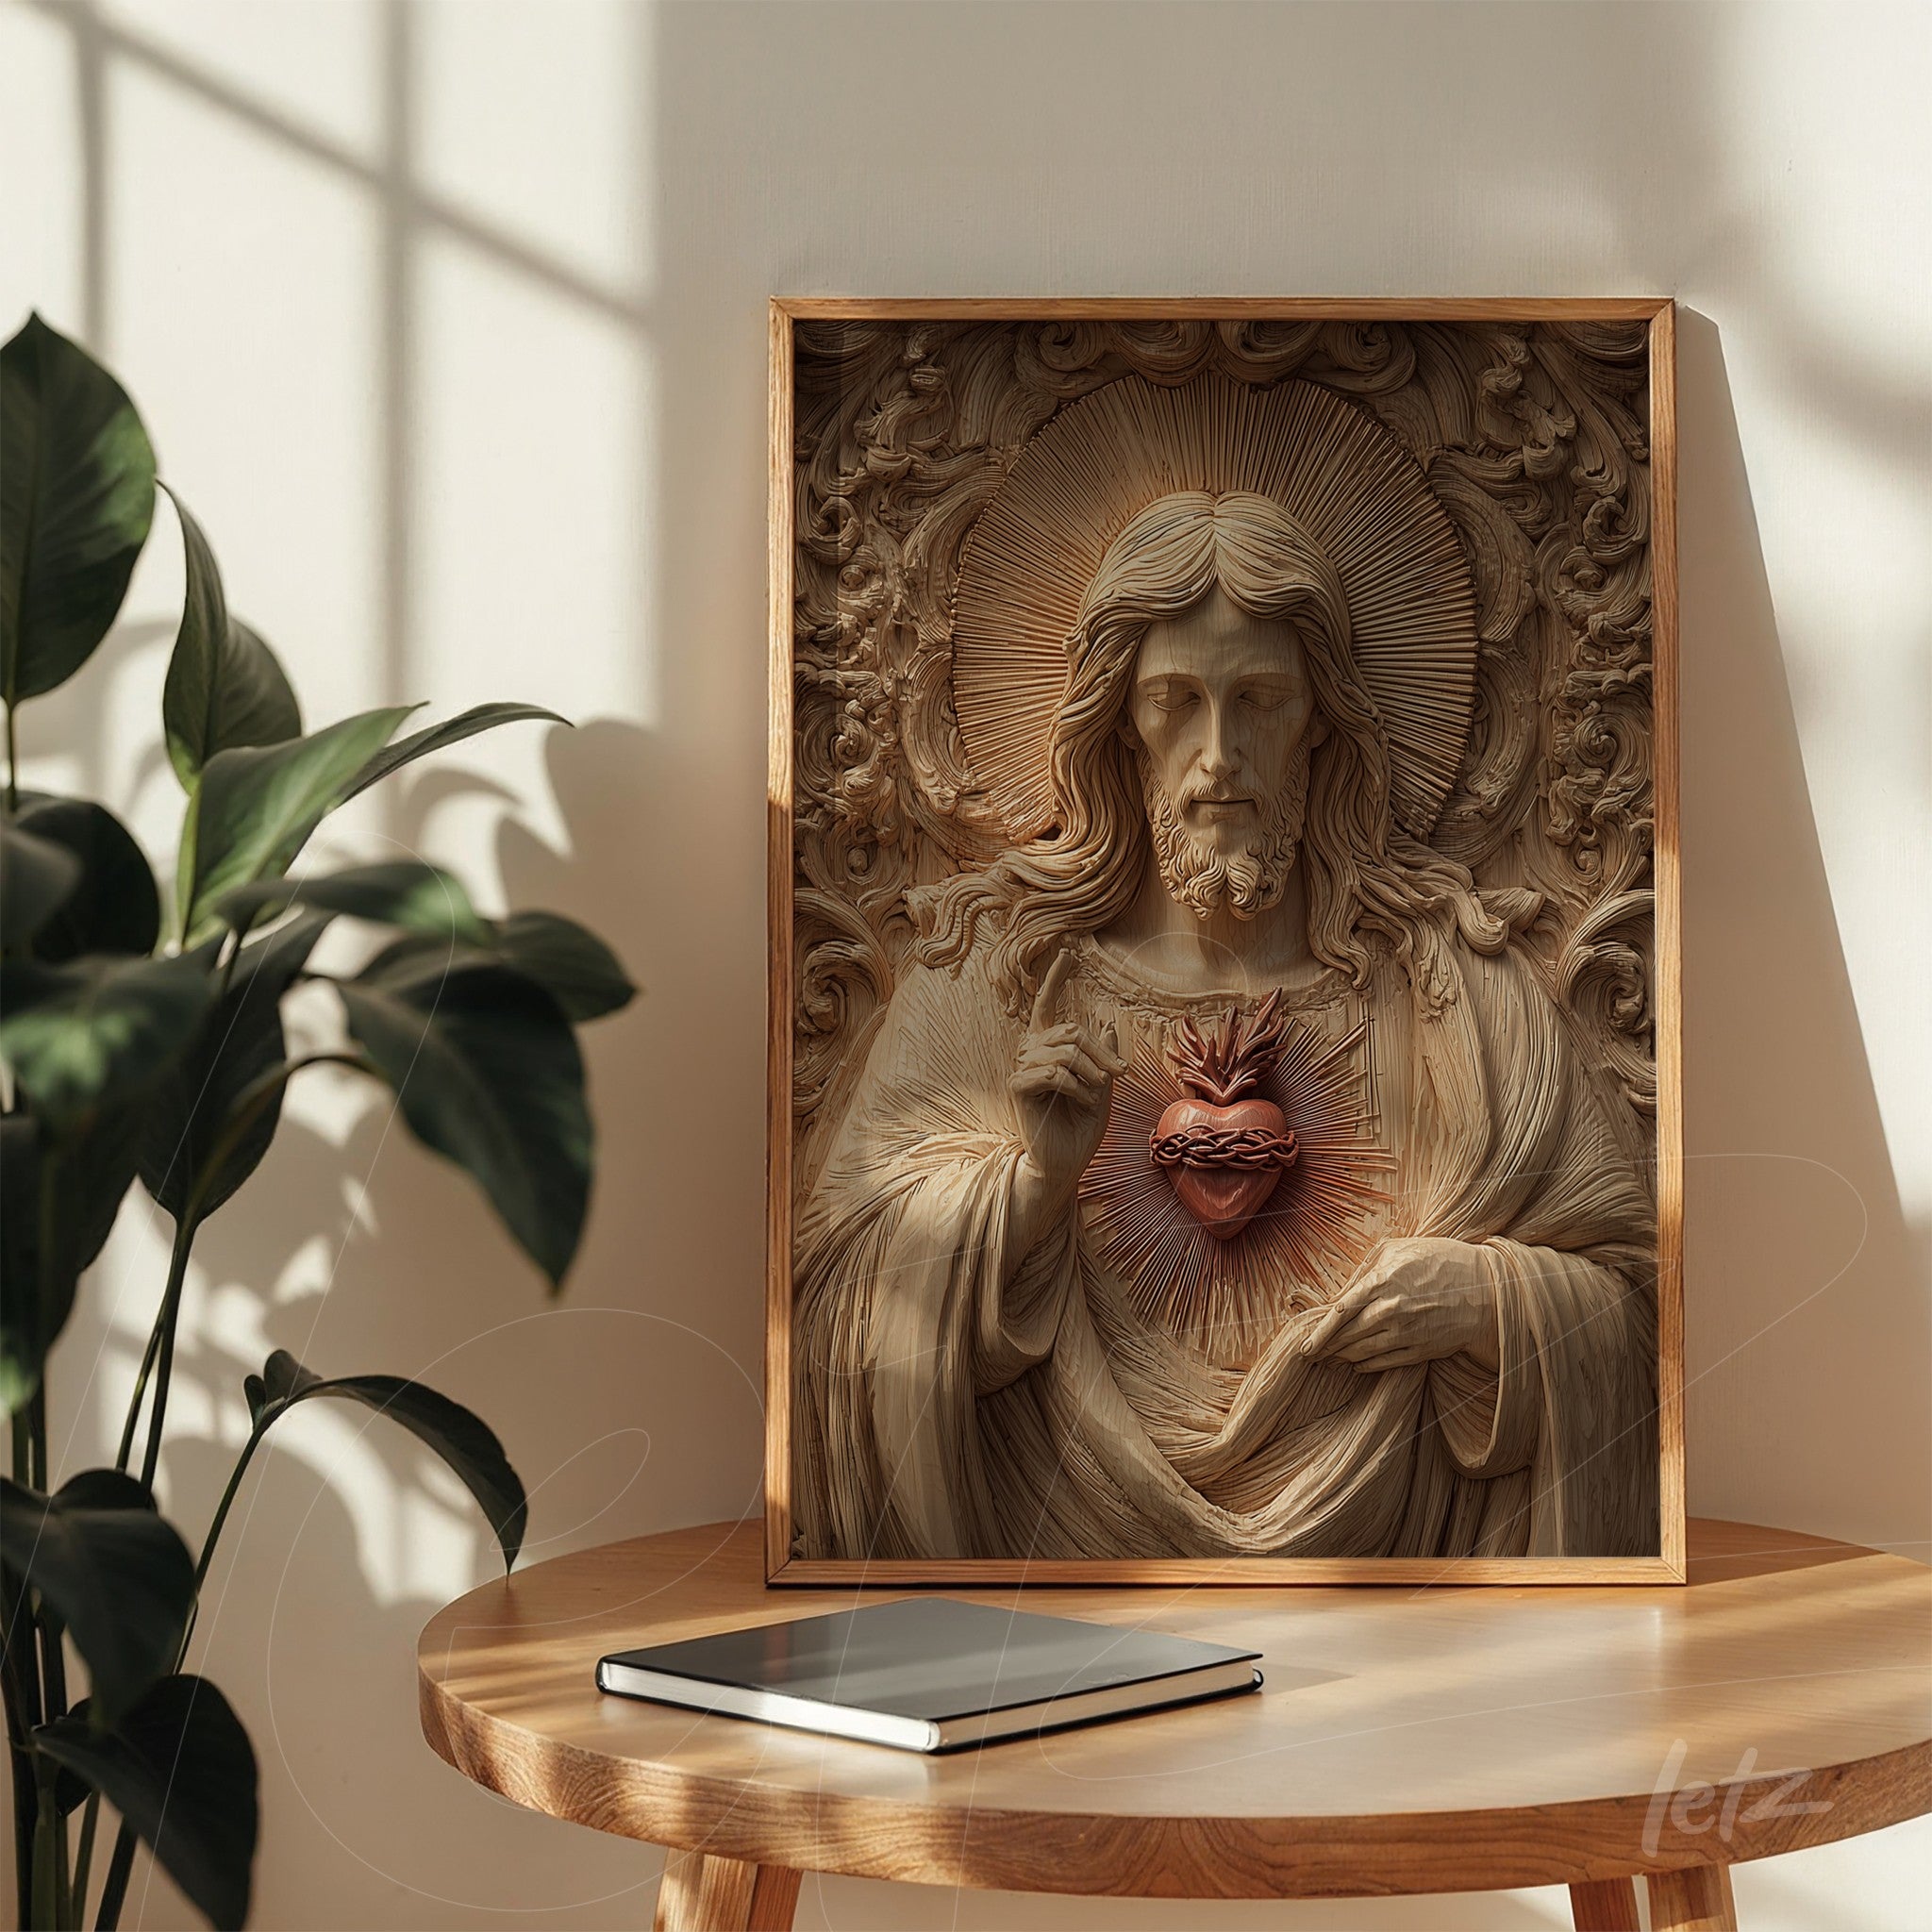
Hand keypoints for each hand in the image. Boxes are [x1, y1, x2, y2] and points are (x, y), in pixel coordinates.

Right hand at [1009, 948, 1124, 1209]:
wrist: (1066, 1164)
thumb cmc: (1081, 1130)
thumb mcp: (1102, 1088)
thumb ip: (1103, 1056)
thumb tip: (1104, 1021)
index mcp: (1048, 1051)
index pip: (1046, 1006)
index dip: (1055, 979)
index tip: (1068, 953)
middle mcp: (1031, 1054)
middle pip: (1069, 1030)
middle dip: (1101, 1051)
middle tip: (1121, 1075)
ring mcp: (1022, 1069)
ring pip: (1064, 1050)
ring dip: (1091, 1072)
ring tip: (1098, 1093)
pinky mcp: (1018, 1087)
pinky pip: (1052, 1072)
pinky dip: (1076, 1087)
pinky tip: (1082, 1103)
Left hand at [1301, 1237, 1500, 1372]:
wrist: (1486, 1288)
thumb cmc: (1439, 1260)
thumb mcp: (1397, 1249)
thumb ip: (1364, 1269)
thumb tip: (1339, 1293)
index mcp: (1382, 1282)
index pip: (1339, 1312)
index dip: (1319, 1332)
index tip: (1305, 1344)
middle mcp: (1390, 1310)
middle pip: (1346, 1337)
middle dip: (1325, 1349)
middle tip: (1310, 1356)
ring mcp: (1406, 1333)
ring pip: (1362, 1353)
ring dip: (1341, 1359)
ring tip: (1328, 1361)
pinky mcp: (1420, 1350)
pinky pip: (1384, 1364)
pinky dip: (1366, 1366)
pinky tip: (1355, 1365)